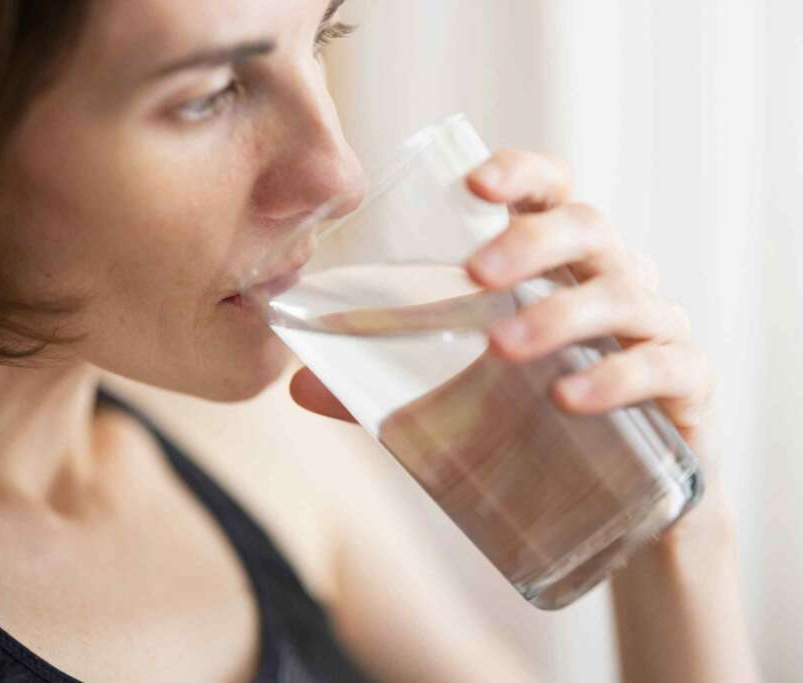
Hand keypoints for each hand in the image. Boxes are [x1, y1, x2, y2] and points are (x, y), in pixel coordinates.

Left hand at [290, 148, 731, 546]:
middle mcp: (611, 279)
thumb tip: (296, 386)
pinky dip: (618, 377)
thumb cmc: (532, 422)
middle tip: (475, 276)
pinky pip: (665, 366)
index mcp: (557, 264)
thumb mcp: (457, 397)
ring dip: (561, 315)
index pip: (549, 193)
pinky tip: (571, 399)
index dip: (520, 174)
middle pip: (587, 227)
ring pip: (623, 293)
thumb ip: (384, 386)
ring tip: (502, 350)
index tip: (474, 184)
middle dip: (531, 242)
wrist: (619, 502)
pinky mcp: (686, 386)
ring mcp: (655, 328)